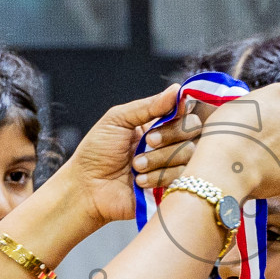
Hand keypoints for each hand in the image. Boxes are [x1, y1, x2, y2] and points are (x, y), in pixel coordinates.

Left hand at [60, 85, 205, 226]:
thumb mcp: (117, 120)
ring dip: (159, 159)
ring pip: (188, 154)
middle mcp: (169, 144)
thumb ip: (148, 105)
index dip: (183, 112)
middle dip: (170, 135)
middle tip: (147, 142)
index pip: (186, 111)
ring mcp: (172, 167)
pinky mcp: (172, 189)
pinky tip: (139, 182)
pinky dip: (159, 177)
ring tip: (135, 166)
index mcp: (158, 124)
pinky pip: (182, 178)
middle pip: (193, 131)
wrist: (87, 188)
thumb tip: (177, 89)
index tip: (174, 112)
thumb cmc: (96, 152)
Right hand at [185, 84, 279, 201]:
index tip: (255, 124)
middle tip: (256, 145)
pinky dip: (278, 174)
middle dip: (279, 134)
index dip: (268, 114)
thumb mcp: (237, 104)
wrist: (228, 164)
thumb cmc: (224, 131)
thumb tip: (256, 117)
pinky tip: (260, 175)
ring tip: (255, 161)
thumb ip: (256, 107)